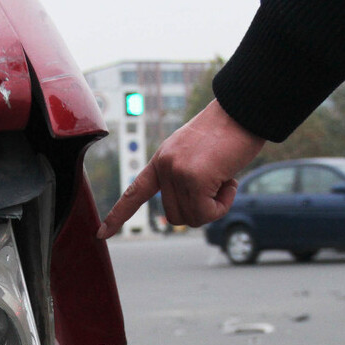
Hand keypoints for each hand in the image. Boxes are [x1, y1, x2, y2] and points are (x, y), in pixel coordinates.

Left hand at [97, 100, 265, 238]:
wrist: (242, 111)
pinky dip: (223, 205)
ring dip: (213, 207)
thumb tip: (188, 210)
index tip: (101, 233)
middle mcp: (164, 166)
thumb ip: (184, 178)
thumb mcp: (196, 155)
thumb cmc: (227, 134)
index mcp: (161, 160)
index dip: (118, 215)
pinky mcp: (194, 178)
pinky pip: (207, 213)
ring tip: (224, 179)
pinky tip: (230, 181)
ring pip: (191, 218)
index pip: (134, 191)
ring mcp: (177, 172)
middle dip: (199, 209)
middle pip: (174, 216)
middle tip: (218, 185)